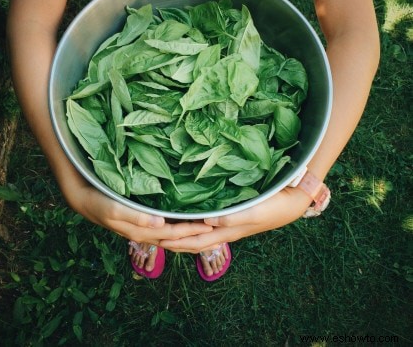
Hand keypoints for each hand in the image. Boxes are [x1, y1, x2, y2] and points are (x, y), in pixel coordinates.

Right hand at [64, 182, 212, 244]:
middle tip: (216, 229)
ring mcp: (143, 228)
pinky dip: (176, 228)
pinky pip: (164, 228)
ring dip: (188, 233)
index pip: (174, 234)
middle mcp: (146, 233)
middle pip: (175, 238)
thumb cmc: (100, 202)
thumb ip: (137, 217)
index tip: (211, 225)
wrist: (85, 200)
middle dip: (195, 235)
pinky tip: (183, 222)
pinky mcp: (141, 222)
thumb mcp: (116, 209)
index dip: (192, 230)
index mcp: (143, 231)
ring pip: (171, 235)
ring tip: (205, 229)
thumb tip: (160, 225)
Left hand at [159, 187, 311, 252]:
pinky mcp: (232, 219)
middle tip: (154, 238)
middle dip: (174, 242)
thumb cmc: (273, 206)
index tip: (157, 237)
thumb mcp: (252, 213)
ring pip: (200, 236)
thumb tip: (206, 223)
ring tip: (166, 233)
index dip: (176, 240)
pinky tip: (190, 222)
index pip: (195, 240)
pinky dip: (195, 228)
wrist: (290, 203)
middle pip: (194, 242)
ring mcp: (228, 227)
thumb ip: (231, 219)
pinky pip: (208, 228)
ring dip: (182, 237)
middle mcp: (224, 231)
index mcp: (226, 232)